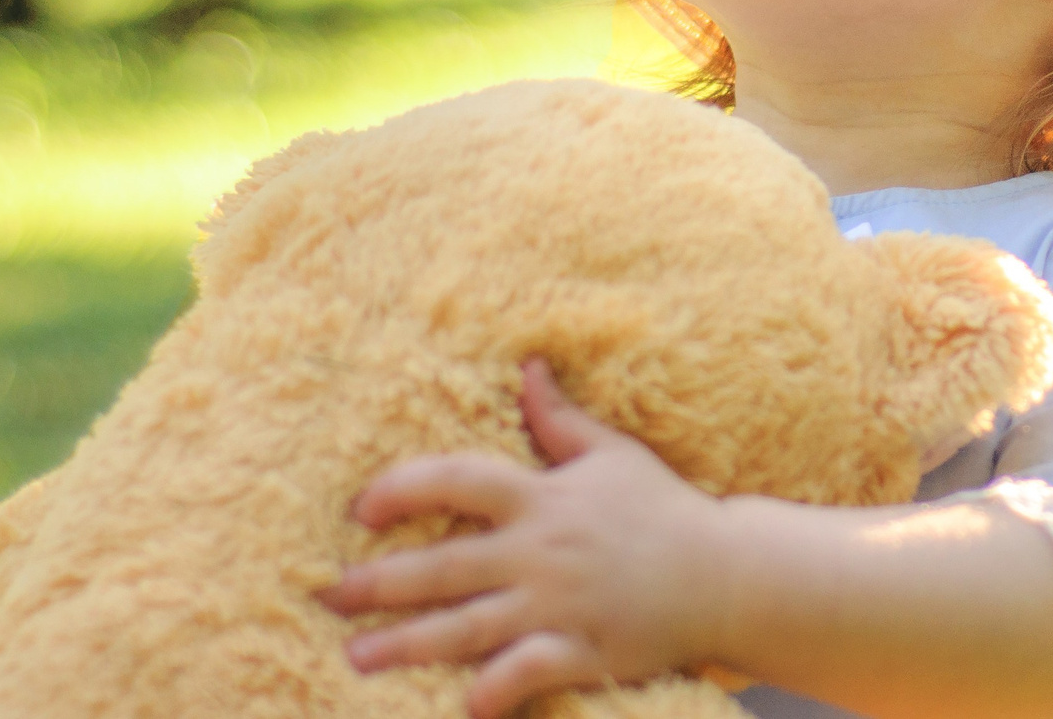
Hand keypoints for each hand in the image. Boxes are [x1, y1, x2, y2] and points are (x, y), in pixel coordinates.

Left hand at [318, 359, 735, 717]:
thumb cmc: (662, 509)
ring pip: (471, 625)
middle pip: (448, 564)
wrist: (725, 572)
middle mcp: (543, 551)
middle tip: (327, 595)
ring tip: (356, 656)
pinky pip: (533, 670)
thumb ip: (559, 419)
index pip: (460, 481)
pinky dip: (499, 686)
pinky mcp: (586, 651)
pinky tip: (464, 703)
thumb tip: (526, 367)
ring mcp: (561, 604)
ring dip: (410, 643)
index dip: (406, 489)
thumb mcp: (611, 454)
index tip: (361, 509)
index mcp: (543, 498)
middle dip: (382, 582)